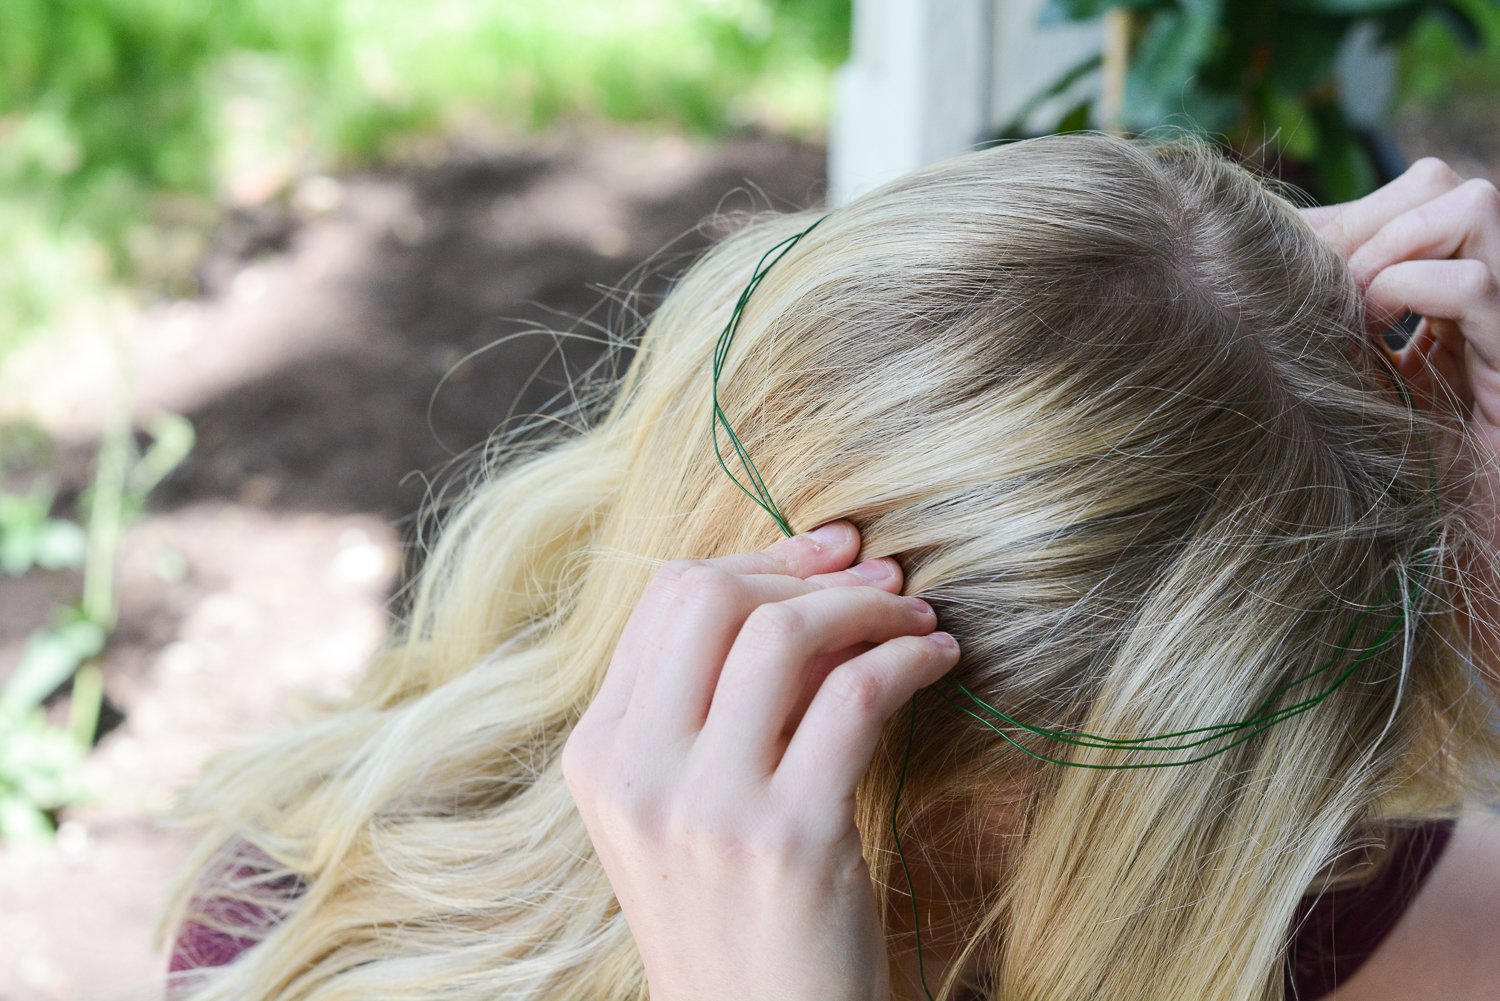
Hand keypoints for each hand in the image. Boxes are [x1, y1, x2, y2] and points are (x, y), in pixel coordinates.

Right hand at [561, 520, 959, 1000]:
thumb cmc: (738, 916)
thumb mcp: (687, 808)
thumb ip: (718, 705)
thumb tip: (808, 585)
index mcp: (601, 753)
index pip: (668, 598)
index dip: (761, 557)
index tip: (832, 552)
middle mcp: (637, 772)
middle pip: (713, 596)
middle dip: (811, 573)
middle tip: (882, 584)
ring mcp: (706, 806)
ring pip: (783, 633)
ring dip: (868, 608)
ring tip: (918, 621)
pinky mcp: (788, 838)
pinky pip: (855, 696)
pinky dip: (908, 659)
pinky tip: (938, 662)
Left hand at [1299, 157, 1499, 674]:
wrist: (1452, 601)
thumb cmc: (1379, 515)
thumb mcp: (1345, 407)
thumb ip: (1331, 350)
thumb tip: (1264, 287)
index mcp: (1445, 321)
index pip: (1423, 204)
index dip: (1357, 218)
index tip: (1301, 275)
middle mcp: (1485, 318)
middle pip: (1451, 187)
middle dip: (1378, 216)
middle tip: (1332, 291)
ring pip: (1474, 203)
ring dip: (1392, 243)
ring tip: (1357, 311)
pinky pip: (1480, 286)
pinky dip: (1415, 289)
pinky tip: (1379, 335)